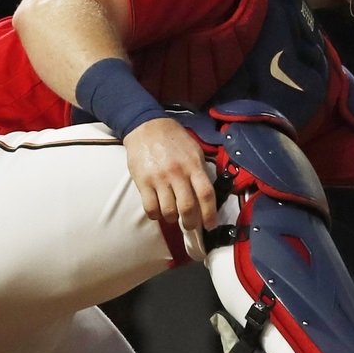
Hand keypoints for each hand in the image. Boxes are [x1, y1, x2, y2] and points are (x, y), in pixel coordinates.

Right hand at [124, 117, 218, 238]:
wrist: (146, 126)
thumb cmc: (173, 139)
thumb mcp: (194, 150)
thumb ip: (200, 170)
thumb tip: (207, 194)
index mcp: (193, 165)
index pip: (206, 194)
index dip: (210, 213)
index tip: (210, 225)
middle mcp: (177, 173)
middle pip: (187, 207)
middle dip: (191, 223)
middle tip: (190, 226)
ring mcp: (159, 178)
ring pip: (168, 211)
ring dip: (173, 219)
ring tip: (173, 216)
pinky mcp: (142, 182)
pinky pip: (150, 208)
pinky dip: (156, 215)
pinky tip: (159, 211)